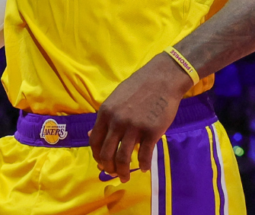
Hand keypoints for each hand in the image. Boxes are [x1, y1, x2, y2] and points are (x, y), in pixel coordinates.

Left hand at [89, 54, 194, 182]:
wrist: (163, 78)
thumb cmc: (139, 87)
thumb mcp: (116, 99)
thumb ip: (105, 117)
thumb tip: (91, 134)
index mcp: (106, 112)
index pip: (94, 141)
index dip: (96, 156)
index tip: (101, 163)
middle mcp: (117, 121)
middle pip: (106, 154)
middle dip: (109, 168)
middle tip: (113, 174)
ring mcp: (134, 127)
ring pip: (123, 158)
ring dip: (123, 172)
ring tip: (125, 177)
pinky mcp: (152, 132)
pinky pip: (144, 155)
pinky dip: (143, 165)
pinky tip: (144, 167)